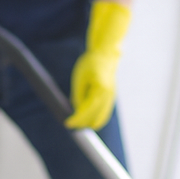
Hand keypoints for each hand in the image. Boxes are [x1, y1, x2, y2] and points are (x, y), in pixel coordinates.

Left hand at [65, 0, 130, 129]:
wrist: (105, 55)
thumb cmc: (90, 64)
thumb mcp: (79, 78)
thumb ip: (78, 96)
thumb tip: (77, 112)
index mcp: (100, 89)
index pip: (88, 110)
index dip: (77, 119)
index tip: (67, 123)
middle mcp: (108, 96)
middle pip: (95, 118)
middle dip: (82, 123)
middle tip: (69, 122)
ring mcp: (111, 98)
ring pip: (101, 119)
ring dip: (88, 122)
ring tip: (76, 119)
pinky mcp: (111, 99)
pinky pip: (103, 115)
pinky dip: (94, 118)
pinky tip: (85, 117)